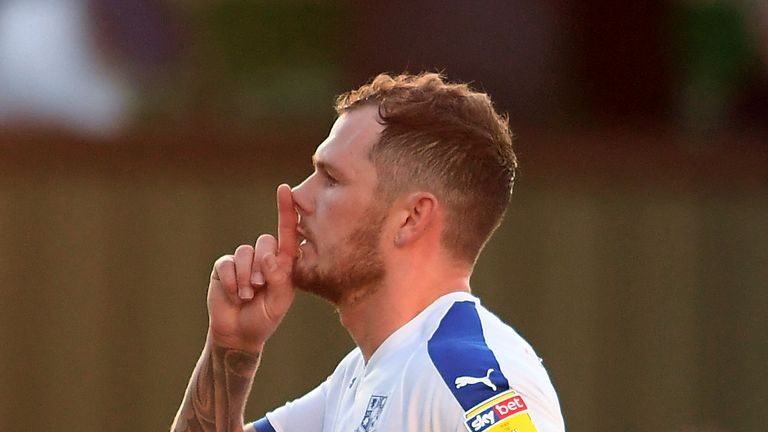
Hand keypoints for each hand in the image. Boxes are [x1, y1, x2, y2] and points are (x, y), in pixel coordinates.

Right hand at [206, 184, 298, 352]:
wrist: (238, 333)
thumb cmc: (265, 318)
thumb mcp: (280, 302)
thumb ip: (280, 279)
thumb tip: (270, 257)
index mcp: (284, 263)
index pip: (288, 233)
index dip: (287, 210)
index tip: (286, 190)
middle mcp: (264, 257)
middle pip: (265, 241)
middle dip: (262, 265)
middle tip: (259, 287)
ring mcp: (243, 261)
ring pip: (245, 253)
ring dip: (245, 277)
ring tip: (246, 295)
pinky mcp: (224, 267)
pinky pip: (226, 263)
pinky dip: (230, 281)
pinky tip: (233, 295)